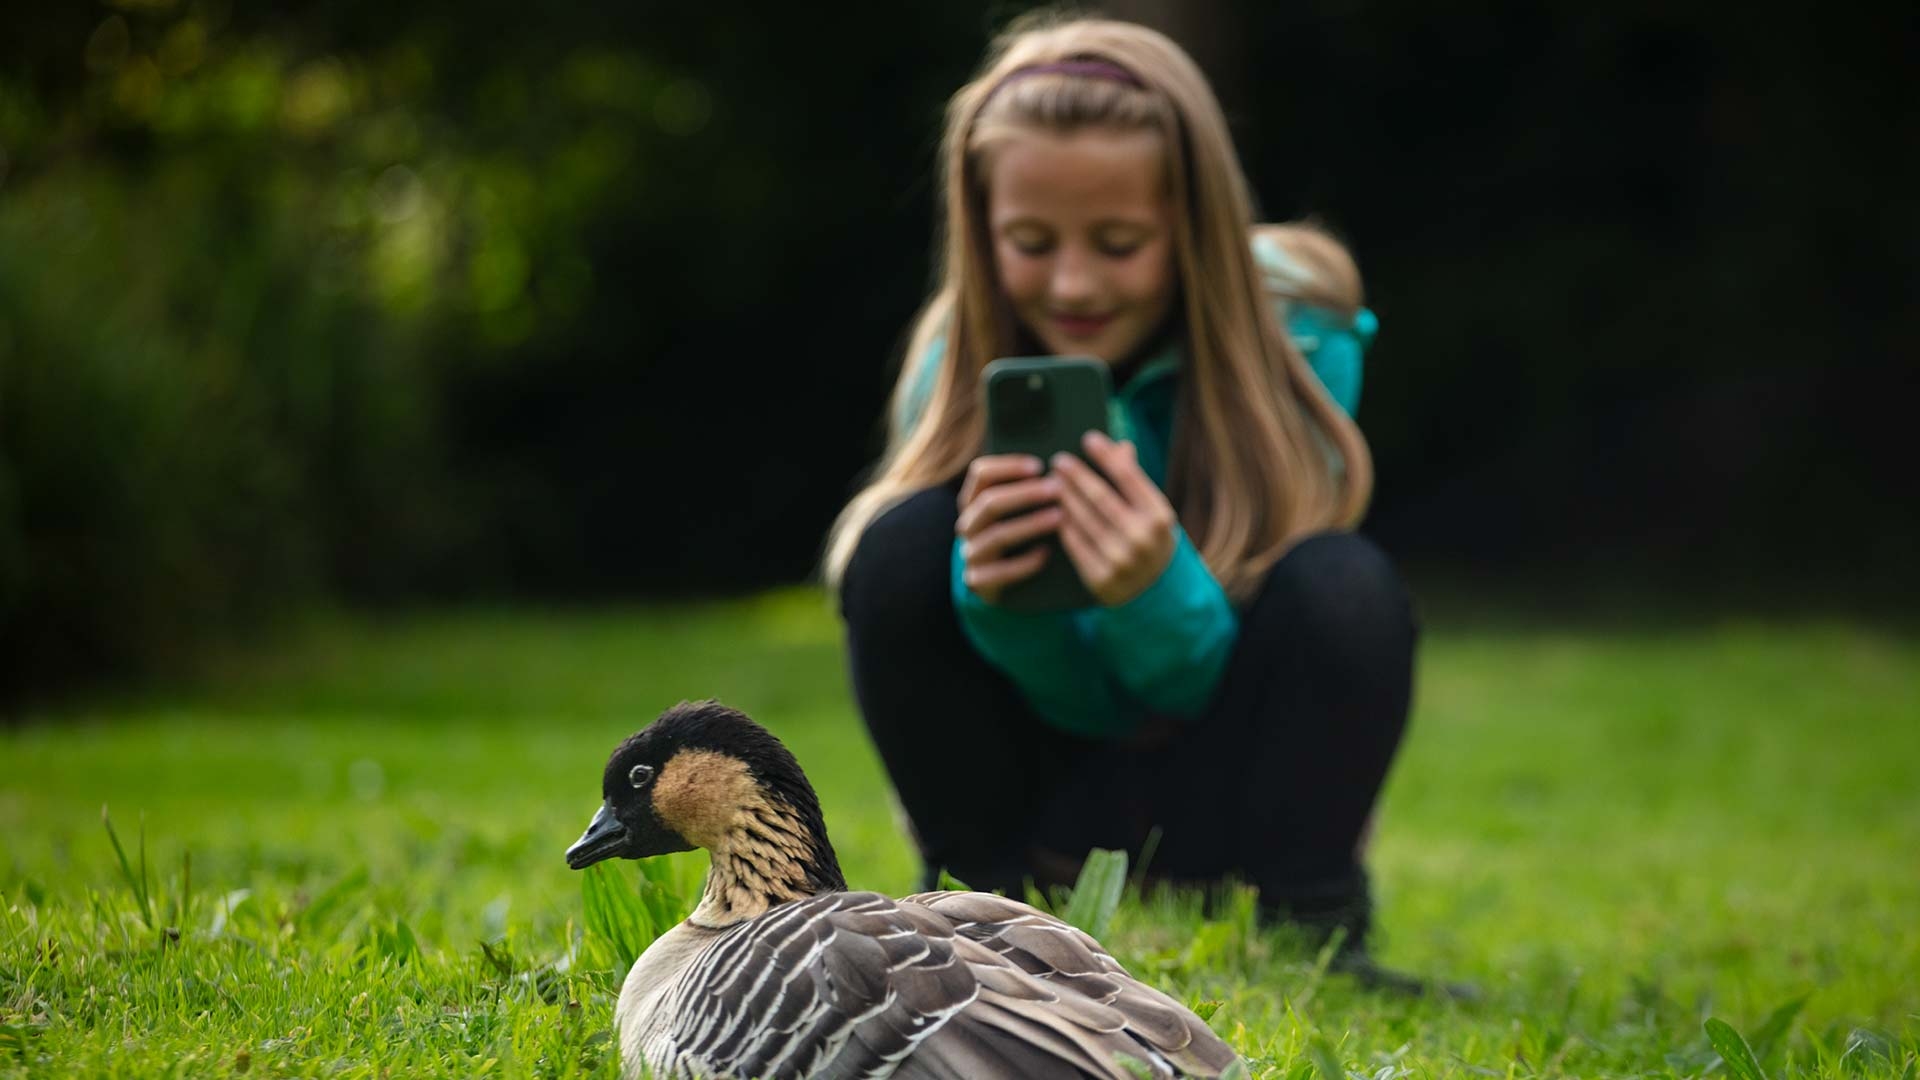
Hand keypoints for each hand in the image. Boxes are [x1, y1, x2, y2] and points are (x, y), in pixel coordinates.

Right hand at [955, 454, 1063, 604]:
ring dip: (1029, 524)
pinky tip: (1047, 553)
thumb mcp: (1018, 507)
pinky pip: (1000, 571)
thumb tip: (1074, 461)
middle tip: (1057, 489)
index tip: (1039, 466)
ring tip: (1059, 517)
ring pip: (996, 535)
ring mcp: (970, 553)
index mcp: (972, 500)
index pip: (980, 473)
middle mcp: (967, 524)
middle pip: (989, 503)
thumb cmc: (1017, 533)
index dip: (1008, 466)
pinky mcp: (977, 580)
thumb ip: (1036, 484)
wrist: (997, 580)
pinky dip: (1025, 562)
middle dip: (1025, 494)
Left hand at [1051, 431, 1176, 605]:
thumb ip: (1135, 481)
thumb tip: (1121, 446)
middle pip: (1100, 496)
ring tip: (1052, 481)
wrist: (1154, 593)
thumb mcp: (1152, 513)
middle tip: (1059, 460)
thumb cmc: (1150, 541)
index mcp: (1159, 516)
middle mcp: (1142, 538)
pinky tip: (1054, 510)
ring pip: (1083, 519)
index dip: (1106, 455)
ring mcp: (1121, 560)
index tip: (1088, 438)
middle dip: (1077, 475)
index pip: (1129, 476)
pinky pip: (1074, 543)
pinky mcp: (1101, 578)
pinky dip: (1062, 524)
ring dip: (1064, 496)